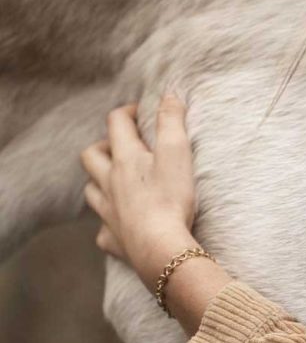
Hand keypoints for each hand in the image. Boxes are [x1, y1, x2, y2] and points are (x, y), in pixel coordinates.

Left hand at [80, 94, 197, 283]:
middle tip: (126, 146)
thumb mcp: (177, 152)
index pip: (116, 123)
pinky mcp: (112, 239)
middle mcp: (108, 183)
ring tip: (119, 180)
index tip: (143, 111)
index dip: (128, 111)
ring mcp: (107, 212)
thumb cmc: (170, 198)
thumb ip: (172, 120)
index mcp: (125, 159)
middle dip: (104, 145)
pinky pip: (103, 229)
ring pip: (91, 190)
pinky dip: (110, 221)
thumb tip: (169, 95)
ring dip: (101, 180)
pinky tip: (122, 222)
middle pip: (91, 156)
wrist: (160, 248)